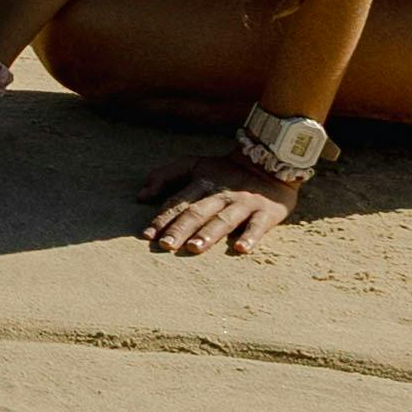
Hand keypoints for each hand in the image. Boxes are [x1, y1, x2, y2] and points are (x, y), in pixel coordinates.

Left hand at [139, 146, 302, 255]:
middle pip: (197, 212)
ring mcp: (244, 203)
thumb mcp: (194, 165)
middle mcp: (221, 194)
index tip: (148, 236)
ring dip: (209, 233)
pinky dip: (251, 237)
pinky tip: (240, 248)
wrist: (271, 162)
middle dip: (180, 228)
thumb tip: (141, 196)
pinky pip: (258, 226)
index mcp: (202, 182)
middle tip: (166, 246)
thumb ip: (165, 175)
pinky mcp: (266, 212)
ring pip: (224, 219)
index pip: (178, 201)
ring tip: (195, 248)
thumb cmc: (226, 170)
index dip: (162, 218)